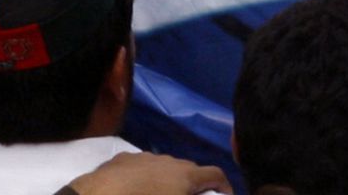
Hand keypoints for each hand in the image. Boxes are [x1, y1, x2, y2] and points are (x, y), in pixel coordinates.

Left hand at [67, 153, 232, 194]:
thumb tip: (192, 194)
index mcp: (186, 175)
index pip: (216, 175)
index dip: (224, 186)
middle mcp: (170, 160)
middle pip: (191, 170)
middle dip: (194, 185)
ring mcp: (145, 157)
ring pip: (165, 167)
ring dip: (168, 180)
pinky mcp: (123, 159)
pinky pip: (142, 167)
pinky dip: (145, 177)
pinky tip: (134, 191)